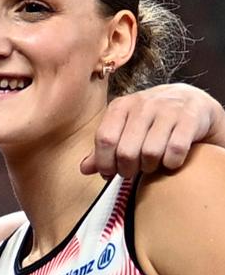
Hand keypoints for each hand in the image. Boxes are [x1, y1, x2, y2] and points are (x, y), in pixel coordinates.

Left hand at [81, 83, 224, 177]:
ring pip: (150, 152)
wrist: (190, 101)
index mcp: (120, 106)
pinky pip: (175, 150)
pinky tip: (170, 161)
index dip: (104, 163)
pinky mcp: (189, 118)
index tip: (110, 173)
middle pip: (126, 151)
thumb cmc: (150, 120)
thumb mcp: (124, 127)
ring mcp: (168, 110)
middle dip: (127, 169)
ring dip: (150, 167)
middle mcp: (143, 105)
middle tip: (132, 171)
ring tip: (151, 165)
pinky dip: (171, 163)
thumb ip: (104, 148)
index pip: (104, 139)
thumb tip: (84, 169)